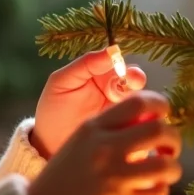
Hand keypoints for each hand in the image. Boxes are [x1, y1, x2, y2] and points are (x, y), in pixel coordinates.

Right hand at [26, 91, 181, 194]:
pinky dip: (161, 189)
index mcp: (93, 129)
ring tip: (165, 170)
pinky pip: (159, 192)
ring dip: (173, 167)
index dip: (159, 105)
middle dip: (173, 138)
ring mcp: (114, 176)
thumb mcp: (82, 141)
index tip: (162, 116)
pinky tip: (152, 188)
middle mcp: (105, 149)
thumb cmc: (67, 173)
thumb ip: (111, 128)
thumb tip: (153, 117)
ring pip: (166, 165)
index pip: (138, 103)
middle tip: (168, 148)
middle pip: (159, 130)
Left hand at [31, 48, 146, 159]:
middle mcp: (118, 92)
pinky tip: (134, 125)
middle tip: (132, 87)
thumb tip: (113, 50)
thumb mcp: (62, 82)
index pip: (123, 67)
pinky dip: (143, 122)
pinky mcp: (128, 133)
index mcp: (102, 76)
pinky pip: (142, 124)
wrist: (49, 144)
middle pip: (138, 83)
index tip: (124, 74)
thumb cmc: (54, 110)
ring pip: (144, 102)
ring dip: (143, 103)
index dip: (127, 70)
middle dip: (138, 84)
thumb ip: (86, 64)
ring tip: (132, 109)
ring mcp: (125, 113)